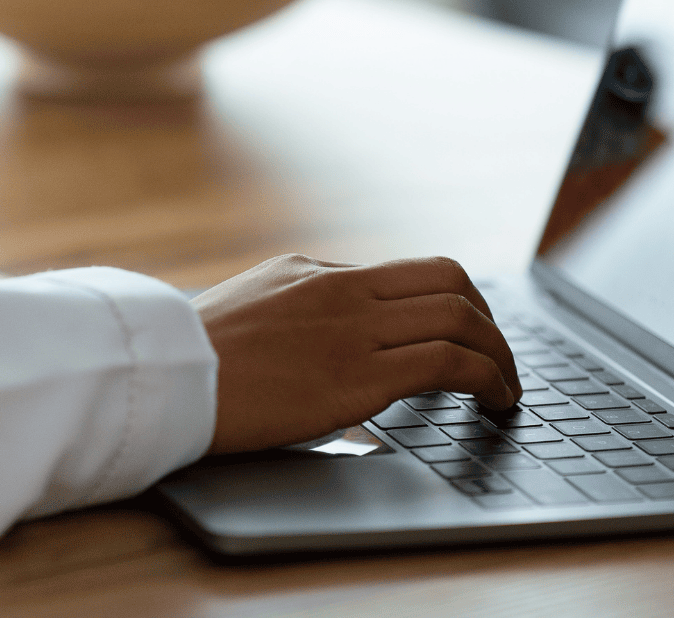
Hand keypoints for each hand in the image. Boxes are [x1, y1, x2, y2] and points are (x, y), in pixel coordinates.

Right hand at [192, 254, 520, 453]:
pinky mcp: (358, 378)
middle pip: (450, 281)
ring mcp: (354, 329)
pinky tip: (494, 403)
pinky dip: (487, 379)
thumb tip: (338, 328)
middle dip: (488, 322)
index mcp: (316, 271)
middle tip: (500, 359)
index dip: (456, 303)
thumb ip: (301, 307)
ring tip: (507, 390)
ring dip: (500, 355)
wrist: (165, 378)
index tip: (468, 334)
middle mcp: (343, 289)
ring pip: (459, 318)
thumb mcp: (253, 305)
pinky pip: (447, 364)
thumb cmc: (194, 357)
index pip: (413, 272)